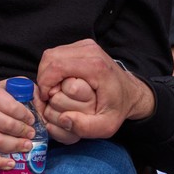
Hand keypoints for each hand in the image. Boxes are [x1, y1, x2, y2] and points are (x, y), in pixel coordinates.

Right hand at [0, 80, 34, 169]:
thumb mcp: (11, 87)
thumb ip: (29, 92)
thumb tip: (41, 111)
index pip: (11, 107)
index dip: (25, 115)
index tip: (33, 120)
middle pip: (5, 125)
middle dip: (22, 131)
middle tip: (32, 134)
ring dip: (14, 146)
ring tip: (27, 146)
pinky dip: (0, 162)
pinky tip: (12, 164)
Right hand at [36, 39, 154, 138]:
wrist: (130, 92)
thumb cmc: (117, 108)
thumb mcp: (106, 126)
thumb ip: (84, 127)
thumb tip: (63, 119)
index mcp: (95, 67)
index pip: (56, 67)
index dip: (45, 84)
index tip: (47, 99)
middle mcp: (90, 51)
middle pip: (50, 58)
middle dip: (43, 78)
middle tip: (47, 96)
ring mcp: (86, 45)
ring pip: (51, 54)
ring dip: (46, 73)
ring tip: (53, 90)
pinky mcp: (82, 45)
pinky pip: (57, 54)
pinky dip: (53, 69)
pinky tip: (59, 83)